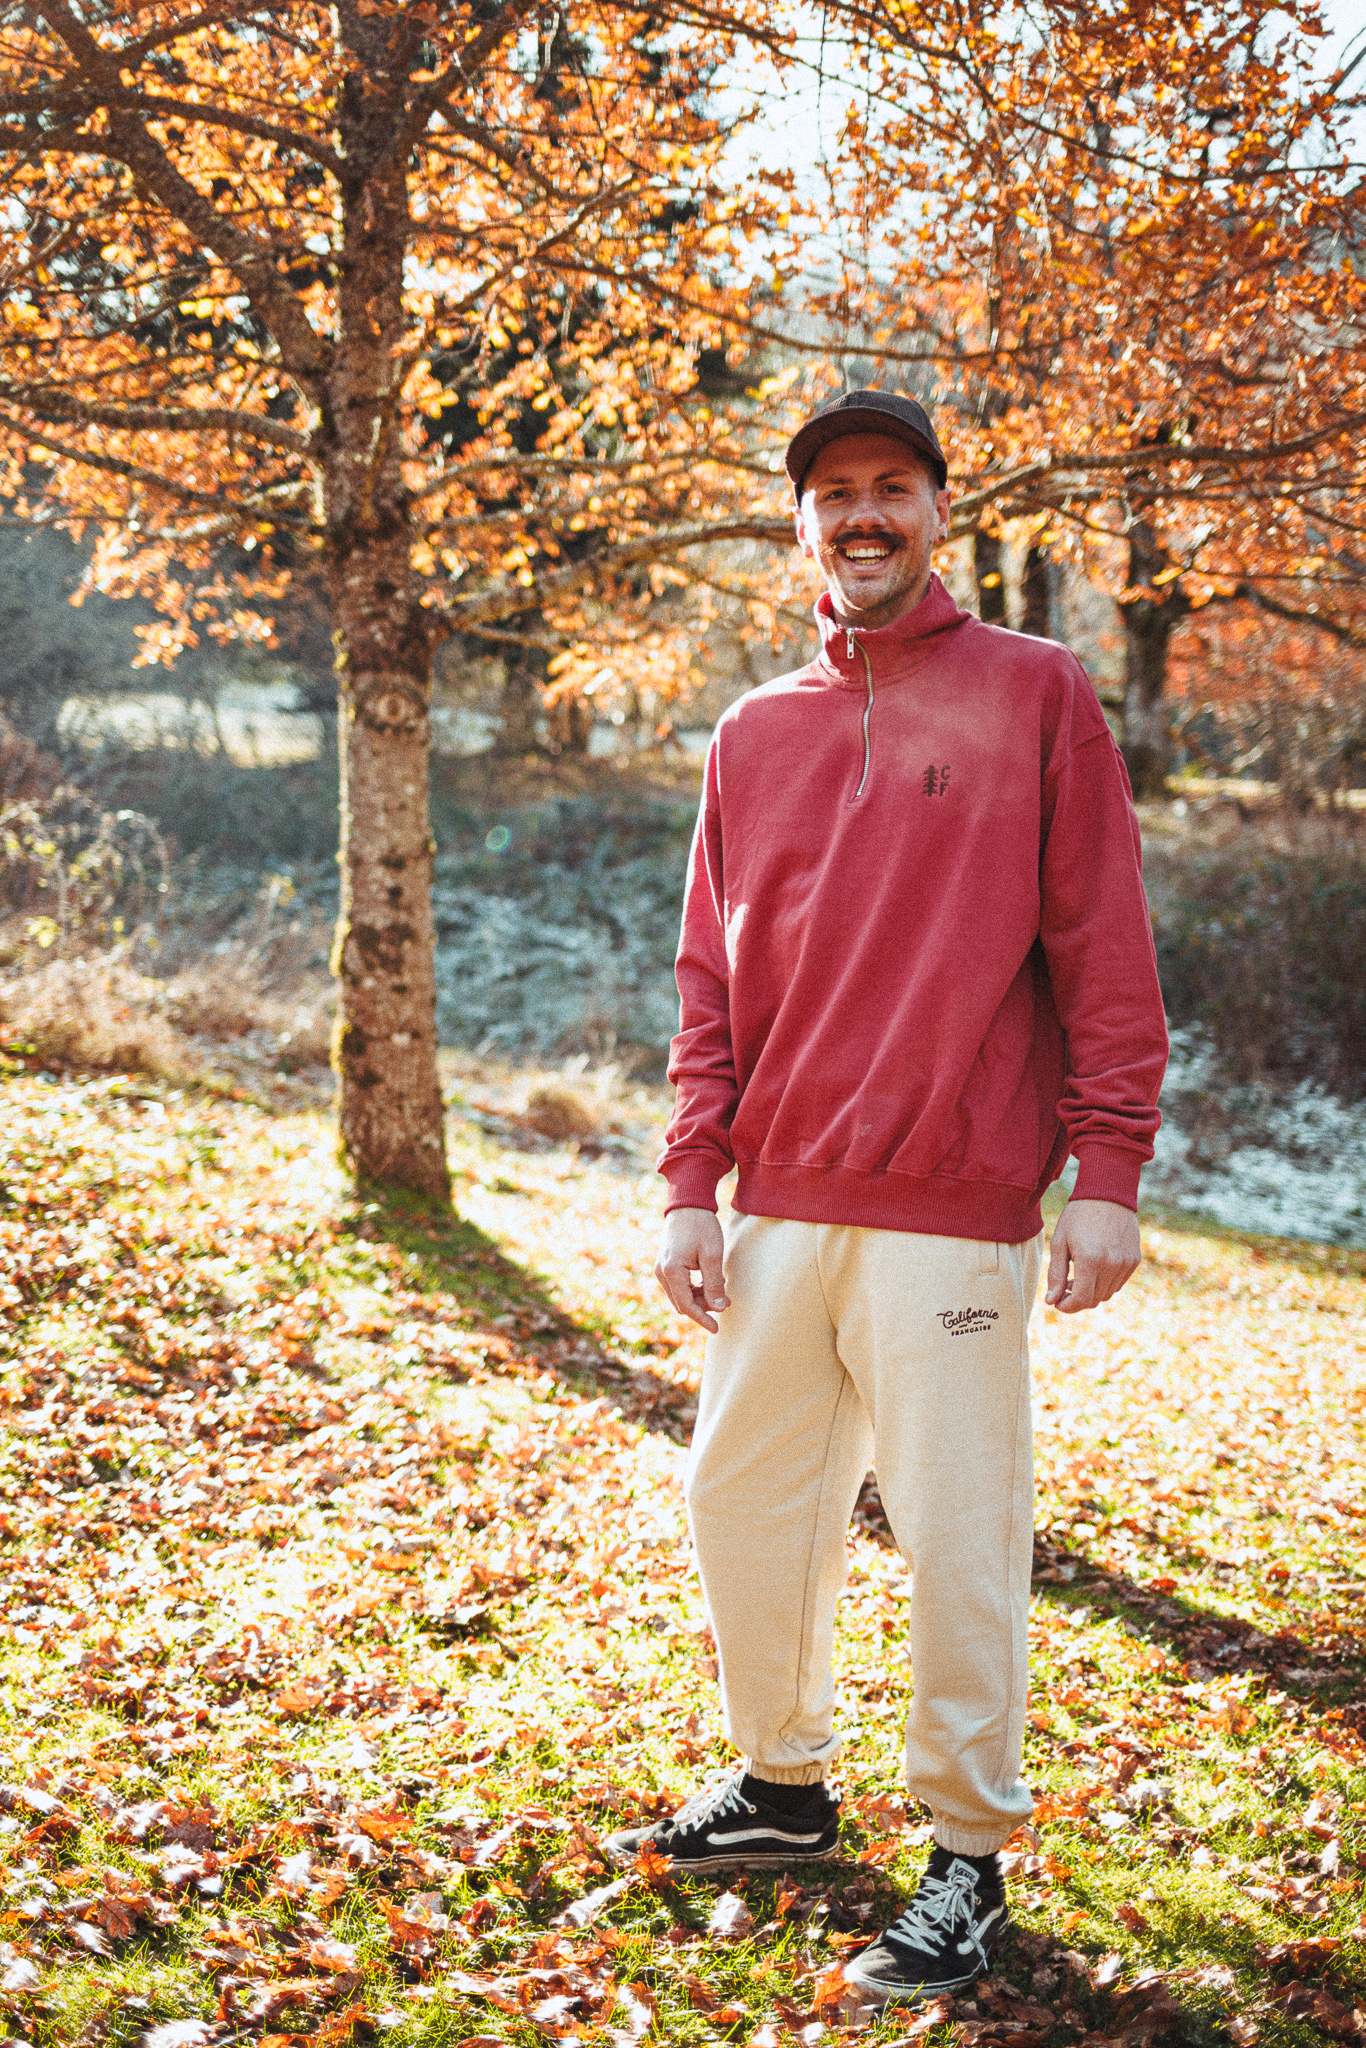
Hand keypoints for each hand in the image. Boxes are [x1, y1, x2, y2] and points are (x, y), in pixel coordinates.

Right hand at [655, 1207, 729, 1333]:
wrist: (687, 1203)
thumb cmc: (701, 1226)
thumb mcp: (712, 1254)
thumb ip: (714, 1283)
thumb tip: (718, 1308)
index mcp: (671, 1271)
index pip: (686, 1306)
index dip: (702, 1319)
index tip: (717, 1328)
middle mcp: (661, 1273)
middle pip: (682, 1303)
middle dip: (703, 1307)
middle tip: (725, 1301)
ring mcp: (661, 1269)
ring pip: (680, 1296)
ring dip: (699, 1298)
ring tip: (720, 1291)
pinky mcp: (665, 1265)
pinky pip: (678, 1286)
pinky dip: (693, 1290)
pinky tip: (709, 1283)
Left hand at [1045, 1198, 1140, 1312]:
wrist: (1107, 1193)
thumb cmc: (1078, 1216)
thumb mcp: (1060, 1242)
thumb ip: (1056, 1274)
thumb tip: (1051, 1300)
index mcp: (1090, 1261)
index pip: (1081, 1300)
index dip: (1067, 1307)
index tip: (1057, 1302)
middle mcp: (1112, 1265)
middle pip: (1095, 1300)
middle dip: (1077, 1299)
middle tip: (1065, 1286)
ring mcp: (1126, 1263)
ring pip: (1107, 1293)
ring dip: (1092, 1291)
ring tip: (1079, 1274)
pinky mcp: (1134, 1259)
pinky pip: (1118, 1282)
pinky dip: (1105, 1282)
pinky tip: (1095, 1266)